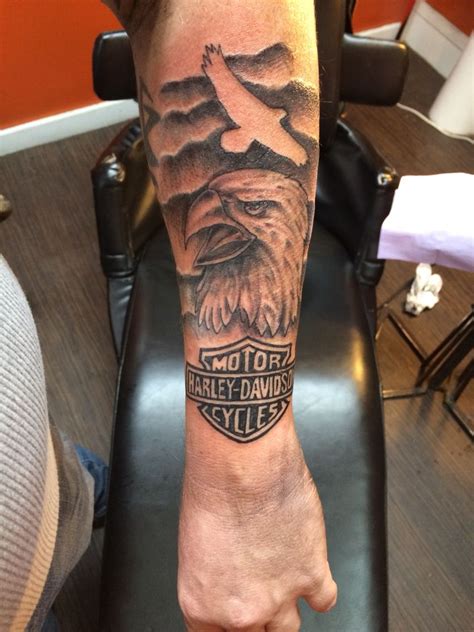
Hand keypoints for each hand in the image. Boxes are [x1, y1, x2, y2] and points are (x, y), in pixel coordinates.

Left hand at [178, 426, 336, 630]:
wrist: (242, 462)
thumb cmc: (213, 488)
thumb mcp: (194, 544)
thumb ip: (211, 577)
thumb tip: (225, 581)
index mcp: (202, 604)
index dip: (227, 628)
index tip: (234, 623)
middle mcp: (242, 609)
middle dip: (255, 616)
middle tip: (257, 594)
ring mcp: (279, 596)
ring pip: (288, 629)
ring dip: (285, 608)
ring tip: (280, 583)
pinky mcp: (312, 573)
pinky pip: (325, 601)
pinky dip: (320, 590)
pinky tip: (311, 576)